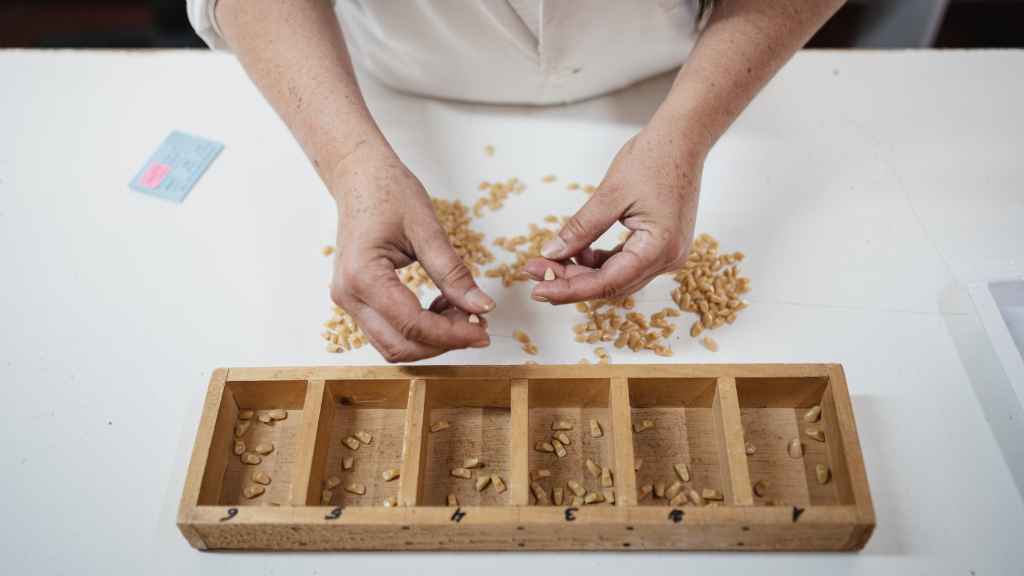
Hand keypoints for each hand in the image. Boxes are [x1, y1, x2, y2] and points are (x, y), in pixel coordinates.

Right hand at [329, 146, 494, 361]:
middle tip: (477, 325)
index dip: (452, 335)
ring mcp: (348, 300)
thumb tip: (482, 307)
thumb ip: (453, 272)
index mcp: (363, 275)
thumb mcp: (427, 229)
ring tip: (460, 312)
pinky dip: (418, 329)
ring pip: (392, 344)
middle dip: (443, 342)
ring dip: (430, 339)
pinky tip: (441, 305)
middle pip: (400, 345)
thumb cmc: (388, 192)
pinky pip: (387, 330)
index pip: (412, 325)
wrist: (358, 175)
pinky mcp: (356, 300)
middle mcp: (348, 295)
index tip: (482, 332)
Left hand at [526, 124, 704, 302]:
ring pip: (617, 277)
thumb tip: (551, 253)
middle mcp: (668, 259)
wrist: (683, 138)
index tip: (539, 290)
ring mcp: (667, 254)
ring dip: (583, 272)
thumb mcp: (609, 194)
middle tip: (534, 271)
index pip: (607, 283)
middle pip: (611, 284)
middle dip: (571, 281)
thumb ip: (580, 228)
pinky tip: (577, 252)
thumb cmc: (653, 157)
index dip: (570, 289)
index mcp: (659, 248)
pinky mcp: (662, 246)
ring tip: (550, 260)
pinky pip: (626, 264)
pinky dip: (600, 261)